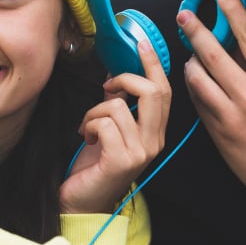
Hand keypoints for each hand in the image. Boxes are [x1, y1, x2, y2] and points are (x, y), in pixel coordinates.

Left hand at [60, 40, 170, 214]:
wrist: (82, 201)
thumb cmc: (94, 165)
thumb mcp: (111, 130)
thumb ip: (119, 105)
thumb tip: (113, 75)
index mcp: (155, 132)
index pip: (163, 91)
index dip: (153, 64)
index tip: (141, 42)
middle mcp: (154, 142)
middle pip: (152, 92)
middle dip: (124, 79)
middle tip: (106, 87)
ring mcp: (141, 152)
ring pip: (118, 106)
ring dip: (93, 111)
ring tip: (87, 128)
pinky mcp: (122, 160)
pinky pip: (104, 123)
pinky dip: (88, 125)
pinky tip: (85, 139)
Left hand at [177, 0, 245, 244]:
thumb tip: (241, 54)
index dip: (234, 12)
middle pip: (216, 54)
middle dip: (197, 31)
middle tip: (184, 15)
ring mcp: (234, 117)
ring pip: (200, 79)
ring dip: (190, 64)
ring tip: (188, 56)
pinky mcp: (221, 136)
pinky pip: (200, 106)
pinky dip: (194, 91)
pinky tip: (192, 84)